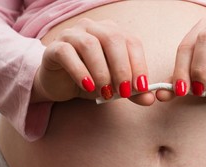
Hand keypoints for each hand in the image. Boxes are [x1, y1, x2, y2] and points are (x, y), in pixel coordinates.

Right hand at [32, 18, 154, 104]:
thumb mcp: (115, 88)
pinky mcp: (55, 47)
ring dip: (102, 72)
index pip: (131, 42)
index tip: (141, 88)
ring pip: (90, 45)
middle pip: (112, 39)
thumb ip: (132, 91)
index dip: (139, 65)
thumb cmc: (91, 81)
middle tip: (124, 92)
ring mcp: (72, 34)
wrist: (60, 84)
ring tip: (106, 93)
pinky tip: (88, 87)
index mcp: (112, 33)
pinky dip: (80, 72)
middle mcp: (93, 28)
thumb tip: (150, 99)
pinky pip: (68, 54)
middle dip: (122, 68)